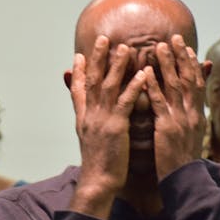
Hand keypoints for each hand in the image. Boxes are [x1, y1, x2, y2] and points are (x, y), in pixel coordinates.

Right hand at [66, 35, 146, 218]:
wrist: (98, 181)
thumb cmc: (98, 163)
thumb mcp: (89, 140)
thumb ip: (89, 122)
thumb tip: (89, 115)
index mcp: (83, 118)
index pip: (77, 89)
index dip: (78, 71)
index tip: (79, 54)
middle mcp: (89, 114)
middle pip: (91, 80)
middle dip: (96, 58)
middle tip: (103, 38)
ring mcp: (101, 119)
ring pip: (108, 86)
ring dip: (116, 65)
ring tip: (125, 47)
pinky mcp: (116, 127)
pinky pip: (125, 102)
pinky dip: (133, 86)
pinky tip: (142, 74)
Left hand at [146, 34, 208, 178]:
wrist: (184, 180)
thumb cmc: (183, 160)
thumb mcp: (192, 136)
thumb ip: (190, 118)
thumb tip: (191, 107)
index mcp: (198, 115)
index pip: (198, 84)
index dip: (193, 64)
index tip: (187, 48)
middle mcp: (192, 114)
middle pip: (189, 78)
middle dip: (181, 57)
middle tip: (174, 38)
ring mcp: (181, 120)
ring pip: (175, 86)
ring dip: (167, 64)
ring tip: (159, 47)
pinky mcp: (166, 128)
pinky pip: (159, 103)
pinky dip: (152, 86)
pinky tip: (145, 72)